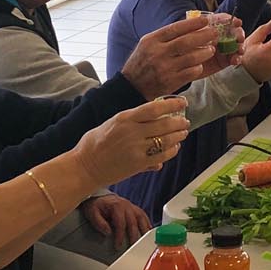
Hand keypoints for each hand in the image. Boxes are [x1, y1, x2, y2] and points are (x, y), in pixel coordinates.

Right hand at [73, 96, 187, 185]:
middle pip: (165, 124)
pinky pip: (162, 156)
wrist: (85, 167)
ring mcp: (136, 149)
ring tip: (183, 133)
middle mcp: (132, 132)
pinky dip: (171, 151)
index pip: (154, 108)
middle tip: (185, 121)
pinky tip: (174, 148)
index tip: (182, 102)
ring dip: (178, 136)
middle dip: (179, 122)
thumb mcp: (111, 124)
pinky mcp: (138, 164)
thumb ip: (131, 122)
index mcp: (124, 118)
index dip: (172, 104)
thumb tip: (151, 119)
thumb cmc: (94, 144)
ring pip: (166, 140)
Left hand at [82, 193, 149, 250]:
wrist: (100, 198)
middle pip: (133, 222)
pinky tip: (148, 232)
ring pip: (141, 218)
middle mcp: (126, 205)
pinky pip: (144, 216)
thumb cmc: (97, 206)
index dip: (120, 236)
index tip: (118, 246)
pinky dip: (147, 224)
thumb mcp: (92, 213)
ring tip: (144, 242)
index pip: (120, 223)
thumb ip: (99, 223)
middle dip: (133, 236)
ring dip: (143, 230)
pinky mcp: (135, 208)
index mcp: (116, 206)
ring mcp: (132, 206)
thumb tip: (108, 232)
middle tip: (132, 248)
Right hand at [121, 16, 231, 97]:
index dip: (192, 24)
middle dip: (204, 36)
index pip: (175, 28)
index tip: (205, 20)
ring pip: (191, 58)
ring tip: (211, 49)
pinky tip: (201, 65)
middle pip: (186, 42)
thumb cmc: (142, 62)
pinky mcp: (170, 82)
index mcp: (151, 40)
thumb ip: (165, 36)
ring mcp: (164, 69)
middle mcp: (158, 53)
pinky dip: (198, 67)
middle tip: (215, 33)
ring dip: (204, 52)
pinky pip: (190, 73)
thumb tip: (188, 25)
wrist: (131, 86)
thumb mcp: (147, 44)